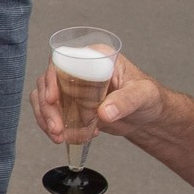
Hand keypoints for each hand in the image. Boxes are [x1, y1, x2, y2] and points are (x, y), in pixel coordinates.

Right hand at [31, 53, 160, 144]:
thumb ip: (126, 101)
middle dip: (47, 107)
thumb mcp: (143, 95)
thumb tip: (105, 112)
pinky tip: (68, 136)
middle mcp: (78, 69)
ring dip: (45, 118)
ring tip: (58, 136)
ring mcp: (71, 87)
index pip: (62, 62)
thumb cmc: (149, 98)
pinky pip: (50, 112)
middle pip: (47, 82)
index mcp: (94, 57)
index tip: (52, 99)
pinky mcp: (69, 104)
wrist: (148, 117)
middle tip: (56, 128)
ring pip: (44, 98)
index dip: (51, 79)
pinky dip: (51, 125)